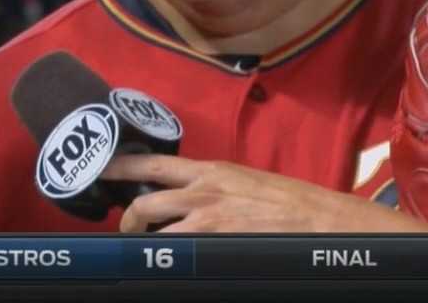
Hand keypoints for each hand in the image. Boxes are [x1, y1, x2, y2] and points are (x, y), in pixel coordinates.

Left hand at [101, 154, 427, 233]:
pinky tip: (172, 263)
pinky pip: (176, 252)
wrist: (325, 222)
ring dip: (143, 242)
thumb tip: (196, 198)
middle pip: (143, 202)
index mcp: (211, 171)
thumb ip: (218, 187)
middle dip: (126, 218)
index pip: (152, 164)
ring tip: (144, 251)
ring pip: (154, 230)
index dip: (121, 167)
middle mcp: (202, 192)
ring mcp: (206, 221)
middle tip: (124, 229)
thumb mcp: (249, 183)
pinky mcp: (215, 245)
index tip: (102, 171)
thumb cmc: (293, 203)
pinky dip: (167, 257)